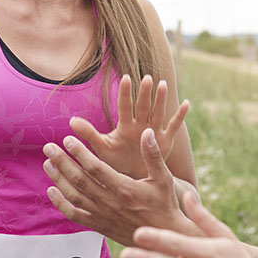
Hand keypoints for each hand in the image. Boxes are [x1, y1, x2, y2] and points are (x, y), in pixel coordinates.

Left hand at [44, 127, 194, 245]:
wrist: (164, 236)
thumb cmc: (165, 204)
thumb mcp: (164, 178)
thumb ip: (153, 155)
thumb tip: (146, 132)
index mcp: (125, 188)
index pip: (95, 167)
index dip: (79, 152)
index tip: (67, 139)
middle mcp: (110, 202)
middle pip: (79, 180)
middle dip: (62, 162)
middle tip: (48, 147)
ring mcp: (103, 215)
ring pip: (74, 196)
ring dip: (58, 179)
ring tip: (47, 163)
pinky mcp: (99, 226)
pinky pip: (75, 215)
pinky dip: (61, 203)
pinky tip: (52, 190)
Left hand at [68, 74, 188, 176]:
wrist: (133, 180)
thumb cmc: (116, 163)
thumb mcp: (103, 148)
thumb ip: (89, 134)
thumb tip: (70, 121)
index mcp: (125, 126)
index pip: (125, 107)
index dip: (126, 93)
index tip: (126, 77)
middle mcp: (140, 125)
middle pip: (143, 106)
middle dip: (145, 93)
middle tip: (147, 78)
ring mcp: (154, 132)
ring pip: (159, 112)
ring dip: (161, 99)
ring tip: (163, 84)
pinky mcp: (166, 142)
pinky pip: (174, 127)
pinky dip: (180, 116)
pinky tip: (187, 103)